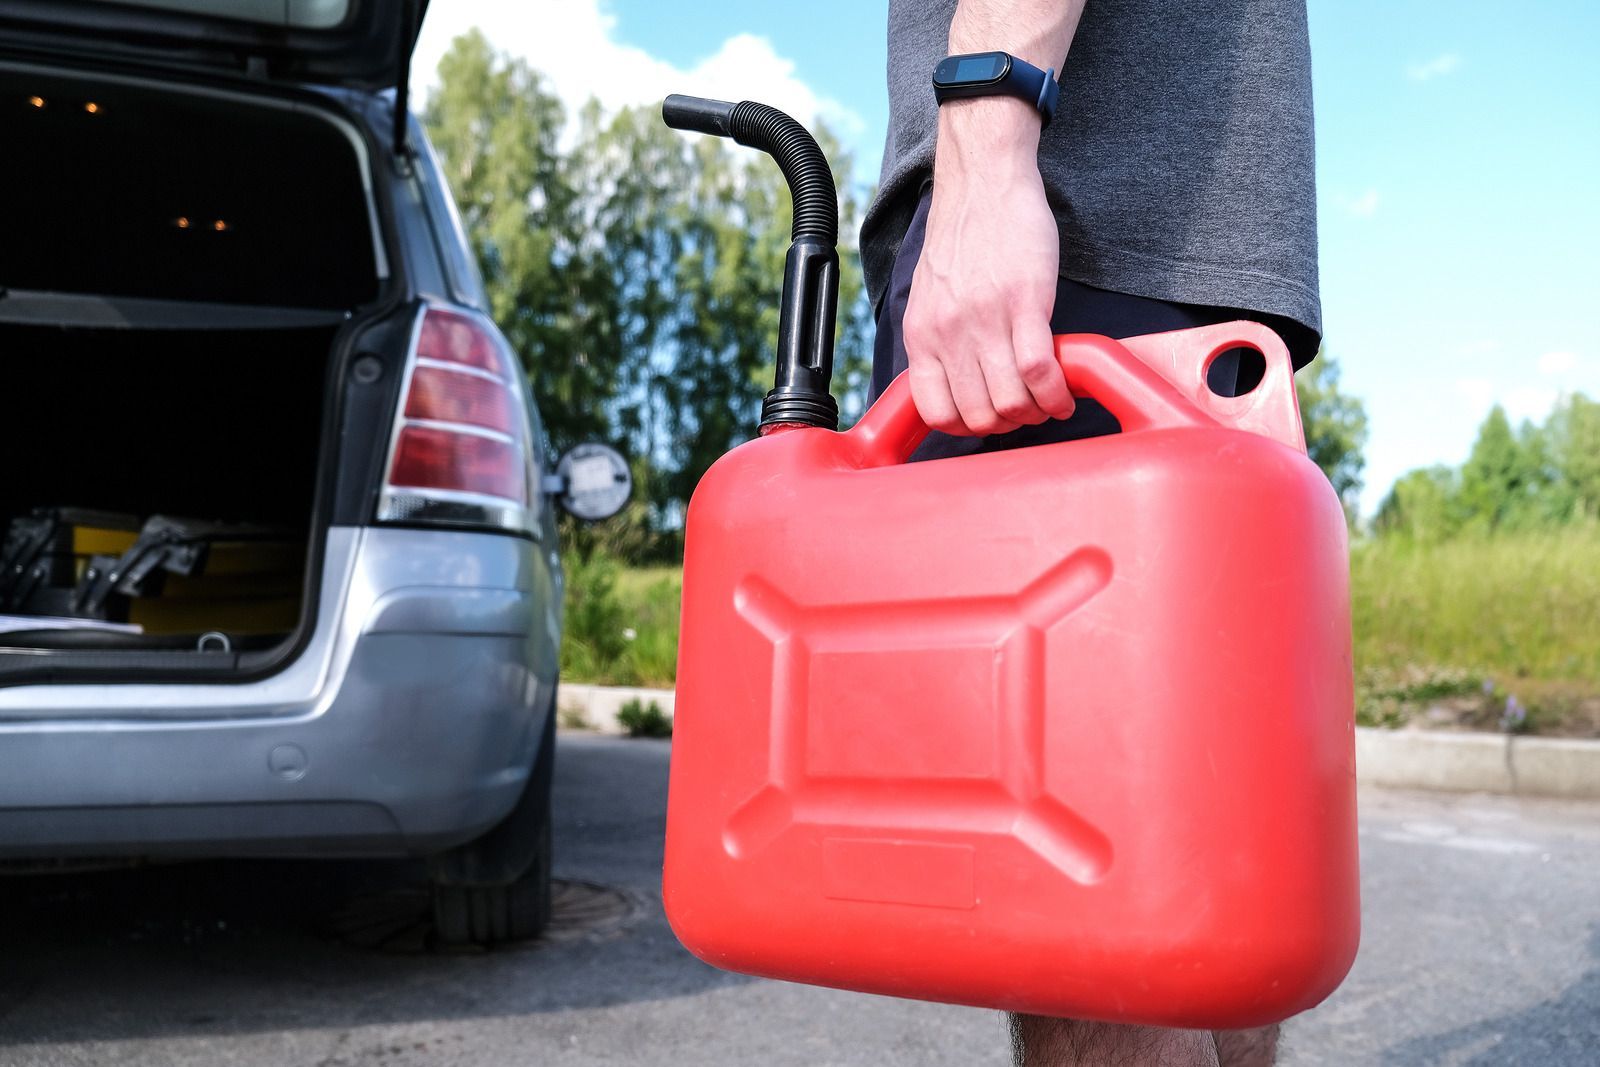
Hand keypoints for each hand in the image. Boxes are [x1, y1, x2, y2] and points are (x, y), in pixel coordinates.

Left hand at [902, 98, 1075, 435]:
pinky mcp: (1025, 303)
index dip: (967, 427)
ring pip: (1011, 401)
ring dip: (1038, 412)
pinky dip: (1058, 393)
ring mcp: (985, 320)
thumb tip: (959, 383)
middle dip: (1009, 424)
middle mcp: (948, 333)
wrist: (984, 183)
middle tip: (1029, 410)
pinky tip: (1066, 392)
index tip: (991, 420)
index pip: (935, 411)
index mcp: (922, 335)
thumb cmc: (964, 238)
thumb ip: (941, 340)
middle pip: (979, 414)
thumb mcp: (932, 297)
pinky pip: (1040, 371)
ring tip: (1051, 401)